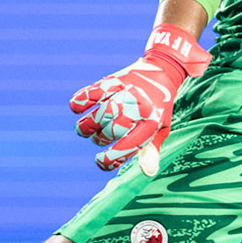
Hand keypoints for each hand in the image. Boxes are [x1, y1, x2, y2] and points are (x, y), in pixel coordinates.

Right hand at [70, 25, 210, 172]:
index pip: (128, 146)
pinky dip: (80, 102)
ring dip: (86, 126)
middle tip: (98, 138)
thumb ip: (151, 150)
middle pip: (111, 131)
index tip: (100, 162)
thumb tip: (147, 172)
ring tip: (84, 129)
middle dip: (99, 139)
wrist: (163, 69)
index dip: (111, 159)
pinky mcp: (114, 80)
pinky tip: (77, 108)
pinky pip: (91, 92)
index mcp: (152, 123)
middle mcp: (139, 108)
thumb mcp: (161, 128)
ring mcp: (125, 92)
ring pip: (99, 114)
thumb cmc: (159, 107)